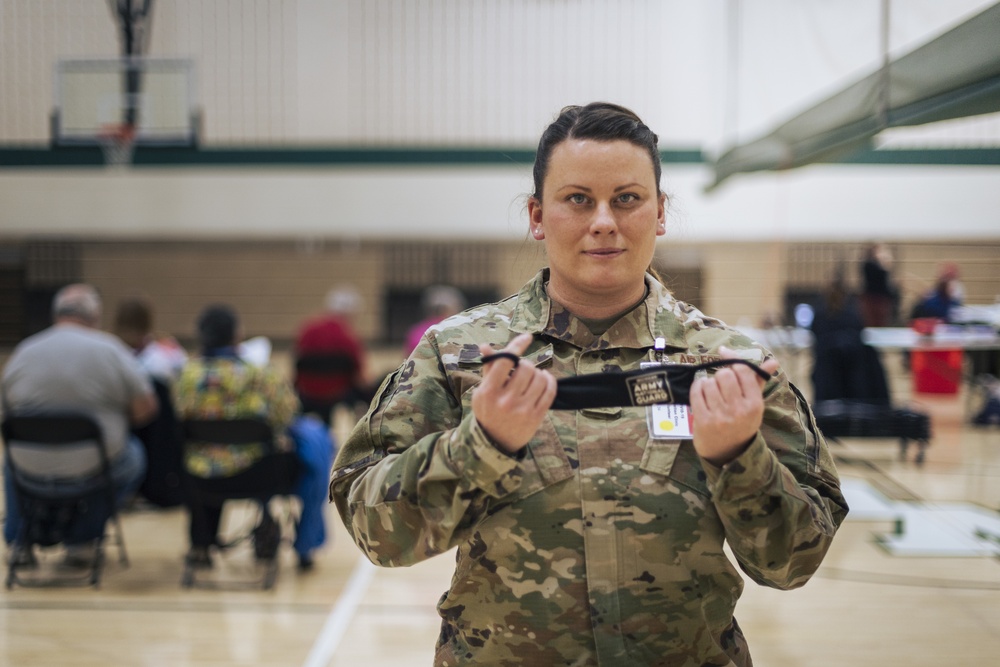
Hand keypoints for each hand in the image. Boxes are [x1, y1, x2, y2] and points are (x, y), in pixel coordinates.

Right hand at [471, 333, 556, 453]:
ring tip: (534, 375)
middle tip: (522, 369)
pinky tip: (545, 380)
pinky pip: (550, 391)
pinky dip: (550, 381)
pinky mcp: (536, 416)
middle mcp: (505, 400)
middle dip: (526, 364)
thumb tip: (485, 346)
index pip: (505, 361)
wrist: (495, 442)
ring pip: (540, 378)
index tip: (527, 337)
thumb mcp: (482, 391)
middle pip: (525, 368)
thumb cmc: (488, 411)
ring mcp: (522, 409)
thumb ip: (488, 369)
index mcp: (488, 391)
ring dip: (539, 372)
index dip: (517, 346)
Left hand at [689, 346, 778, 466]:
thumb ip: (759, 381)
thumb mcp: (754, 404)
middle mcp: (739, 410)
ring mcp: (720, 416)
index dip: (732, 359)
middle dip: (720, 375)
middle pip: (724, 374)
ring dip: (708, 383)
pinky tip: (701, 392)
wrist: (728, 453)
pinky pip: (696, 392)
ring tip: (712, 392)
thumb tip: (773, 361)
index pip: (742, 370)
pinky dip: (697, 387)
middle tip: (721, 384)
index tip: (724, 353)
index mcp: (755, 404)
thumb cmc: (741, 422)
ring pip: (709, 382)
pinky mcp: (703, 420)